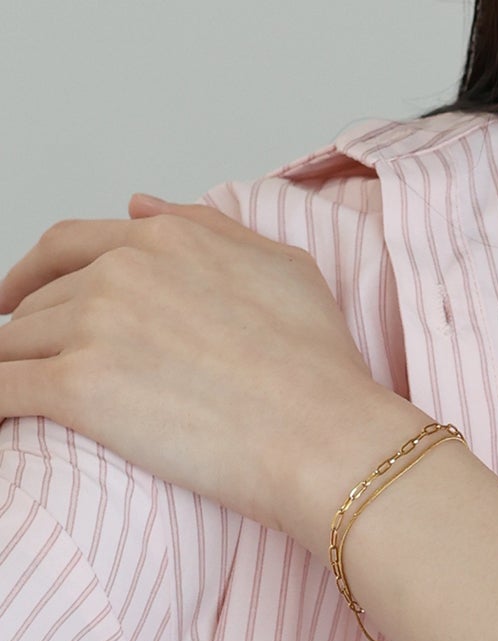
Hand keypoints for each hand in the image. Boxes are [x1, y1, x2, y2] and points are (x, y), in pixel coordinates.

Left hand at [0, 193, 392, 537]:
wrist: (322, 433)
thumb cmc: (318, 362)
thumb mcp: (283, 265)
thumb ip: (207, 227)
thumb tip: (139, 207)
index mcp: (163, 241)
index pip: (65, 246)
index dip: (29, 275)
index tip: (14, 299)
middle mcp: (121, 271)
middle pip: (37, 301)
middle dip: (31, 334)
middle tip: (38, 367)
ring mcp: (94, 327)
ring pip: (12, 346)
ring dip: (13, 371)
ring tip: (23, 401)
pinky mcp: (76, 389)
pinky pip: (1, 390)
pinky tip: (1, 421)